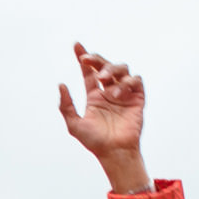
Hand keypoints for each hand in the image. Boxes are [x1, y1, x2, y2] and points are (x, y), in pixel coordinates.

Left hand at [57, 44, 150, 190]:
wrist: (114, 152)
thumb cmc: (95, 142)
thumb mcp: (74, 124)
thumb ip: (66, 106)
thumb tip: (61, 85)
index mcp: (94, 96)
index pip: (89, 72)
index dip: (83, 57)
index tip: (76, 45)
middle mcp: (109, 91)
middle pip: (105, 66)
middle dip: (97, 60)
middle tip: (88, 62)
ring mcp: (124, 94)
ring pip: (121, 69)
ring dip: (112, 70)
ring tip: (105, 82)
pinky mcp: (137, 98)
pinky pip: (135, 81)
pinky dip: (127, 82)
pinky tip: (118, 93)